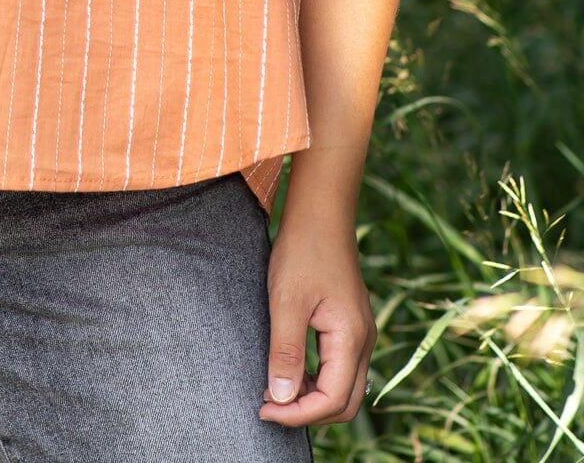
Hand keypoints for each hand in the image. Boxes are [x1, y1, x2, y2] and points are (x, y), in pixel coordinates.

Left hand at [257, 209, 376, 431]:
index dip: (298, 414)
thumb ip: (285, 352)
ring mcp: (360, 333)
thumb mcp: (286, 302)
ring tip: (274, 388)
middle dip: (307, 412)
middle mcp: (364, 341)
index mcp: (351, 338)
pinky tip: (289, 369)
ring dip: (311, 397)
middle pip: (345, 402)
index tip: (264, 408)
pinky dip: (316, 378)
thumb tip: (281, 398)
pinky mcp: (350, 324)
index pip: (332, 400)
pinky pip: (340, 367)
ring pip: (344, 387)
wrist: (320, 213)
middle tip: (269, 405)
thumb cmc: (302, 251)